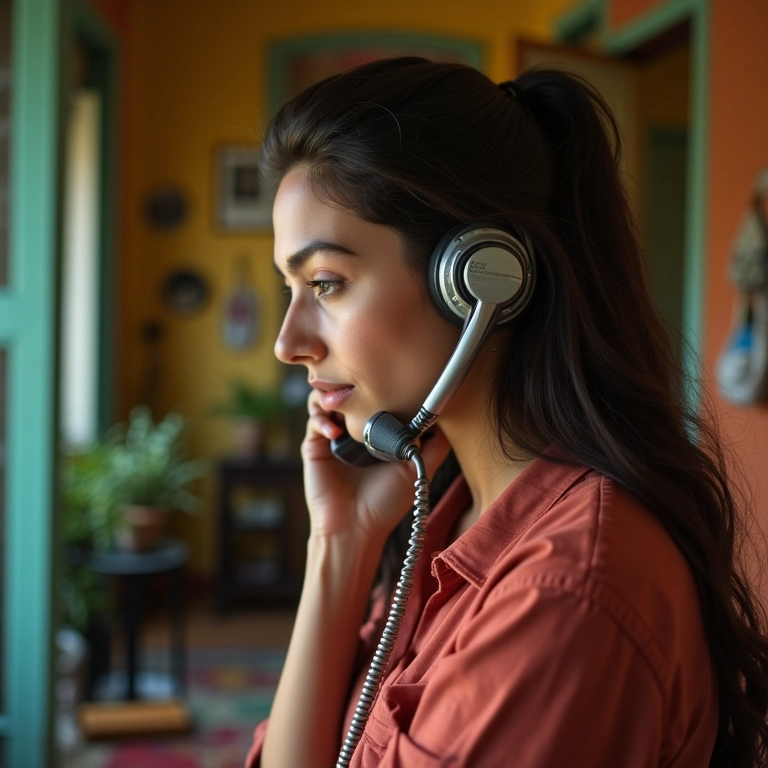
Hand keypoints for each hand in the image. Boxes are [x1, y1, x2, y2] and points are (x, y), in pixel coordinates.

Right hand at [300, 391, 451, 543]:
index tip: (393, 383)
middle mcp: (356, 431)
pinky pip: (314, 418)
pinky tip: (336, 433)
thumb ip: (433, 445)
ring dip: (336, 396)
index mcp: (380, 433)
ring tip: (346, 408)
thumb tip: (439, 412)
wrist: (354, 529)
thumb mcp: (418, 470)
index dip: (384, 387)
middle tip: (365, 387)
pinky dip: (322, 418)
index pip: (379, 397)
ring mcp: (335, 436)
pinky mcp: (315, 444)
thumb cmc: (387, 504)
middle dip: (356, 384)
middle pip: (353, 392)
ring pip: (329, 397)